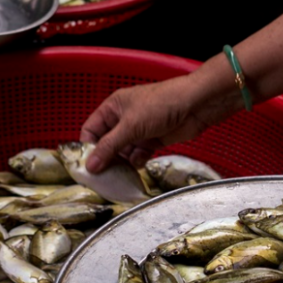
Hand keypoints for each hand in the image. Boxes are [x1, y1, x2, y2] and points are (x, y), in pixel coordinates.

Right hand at [79, 75, 229, 172]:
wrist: (196, 105)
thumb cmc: (161, 105)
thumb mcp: (130, 126)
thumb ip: (109, 147)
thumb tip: (90, 165)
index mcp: (113, 107)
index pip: (91, 130)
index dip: (88, 148)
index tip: (87, 166)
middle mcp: (124, 118)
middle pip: (107, 143)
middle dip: (105, 158)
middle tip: (102, 177)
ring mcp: (139, 130)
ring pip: (123, 151)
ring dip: (122, 163)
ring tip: (119, 176)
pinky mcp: (153, 140)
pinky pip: (139, 154)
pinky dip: (137, 162)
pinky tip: (137, 167)